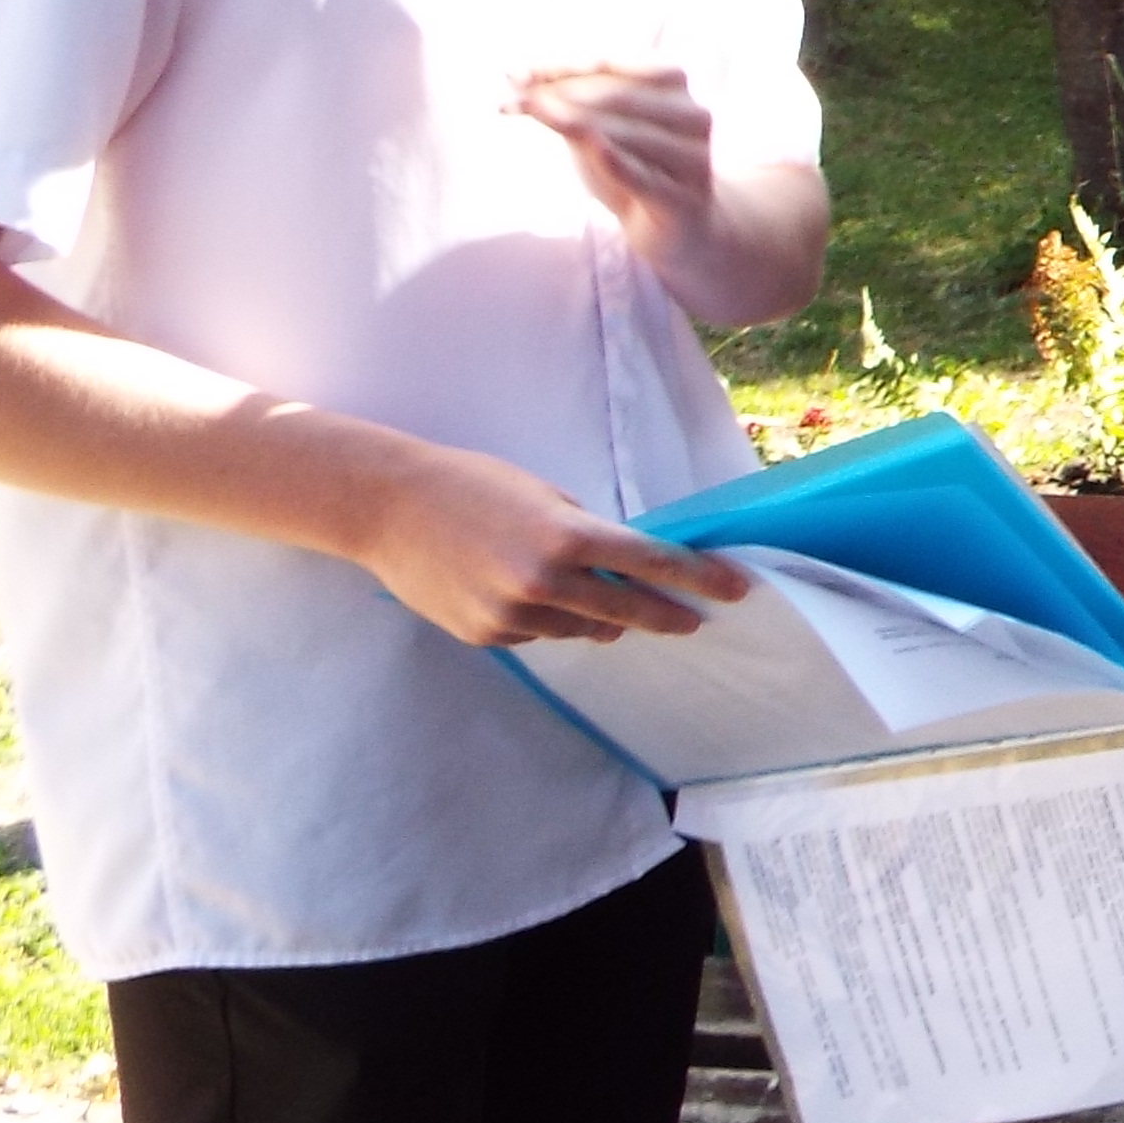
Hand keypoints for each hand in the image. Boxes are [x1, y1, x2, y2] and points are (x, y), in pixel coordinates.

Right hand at [350, 436, 748, 644]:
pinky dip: (546, 620)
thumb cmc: (472, 486)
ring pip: (584, 630)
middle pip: (630, 611)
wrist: (388, 508)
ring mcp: (514, 615)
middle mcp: (545, 582)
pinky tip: (524, 594)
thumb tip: (629, 571)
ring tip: (589, 594)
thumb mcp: (544, 496)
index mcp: (567, 537)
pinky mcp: (488, 636)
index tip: (734, 590)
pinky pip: (539, 635)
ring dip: (599, 617)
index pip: (653, 564)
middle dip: (668, 615)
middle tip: (694, 619)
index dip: (699, 579)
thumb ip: (589, 536)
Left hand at [517, 65, 718, 249]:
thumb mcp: (597, 126)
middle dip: (562, 94)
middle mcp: (692, 116)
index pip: (613, 63)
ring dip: (574, 122)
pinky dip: (619, 162)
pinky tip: (595, 149)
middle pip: (619, 96)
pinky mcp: (684, 201)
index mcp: (674, 84)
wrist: (672, 228)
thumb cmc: (631, 165)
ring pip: (628, 134)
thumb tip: (516, 76)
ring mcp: (693, 159)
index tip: (516, 73)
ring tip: (533, 114)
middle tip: (513, 98)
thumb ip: (566, 100)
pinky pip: (646, 177)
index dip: (564, 66)